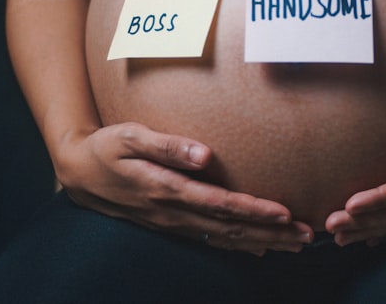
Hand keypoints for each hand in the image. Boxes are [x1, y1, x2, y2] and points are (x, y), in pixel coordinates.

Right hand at [55, 122, 313, 255]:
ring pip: (224, 238)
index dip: (254, 210)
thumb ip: (168, 145)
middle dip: (271, 233)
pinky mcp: (171, 224)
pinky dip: (239, 245)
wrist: (77, 172)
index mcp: (167, 190)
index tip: (286, 213)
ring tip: (295, 243)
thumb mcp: (130, 136)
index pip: (220, 205)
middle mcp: (173, 213)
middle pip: (230, 228)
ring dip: (262, 242)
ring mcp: (172, 223)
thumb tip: (205, 154)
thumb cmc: (107, 147)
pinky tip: (260, 248)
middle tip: (307, 235)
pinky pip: (211, 239)